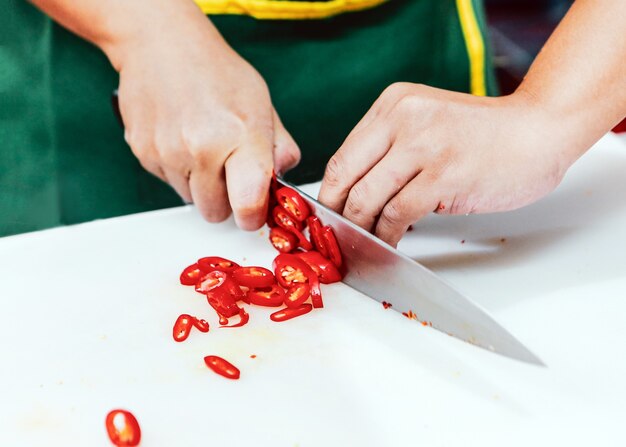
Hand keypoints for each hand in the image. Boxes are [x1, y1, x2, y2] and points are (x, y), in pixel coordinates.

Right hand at [114, 8, 298, 229]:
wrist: (161, 44)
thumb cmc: (216, 71)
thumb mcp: (263, 103)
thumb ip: (279, 146)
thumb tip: (282, 177)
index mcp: (239, 136)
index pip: (248, 205)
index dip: (252, 215)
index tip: (254, 211)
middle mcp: (201, 148)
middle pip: (216, 212)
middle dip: (226, 200)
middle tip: (229, 173)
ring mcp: (168, 153)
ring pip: (191, 199)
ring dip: (200, 185)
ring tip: (204, 148)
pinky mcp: (144, 154)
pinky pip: (168, 182)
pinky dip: (178, 171)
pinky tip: (183, 140)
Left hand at [319, 83, 579, 245]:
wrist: (538, 130)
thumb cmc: (484, 134)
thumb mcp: (427, 122)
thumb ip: (391, 148)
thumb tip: (355, 194)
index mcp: (393, 104)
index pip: (342, 157)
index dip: (329, 194)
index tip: (326, 217)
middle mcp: (402, 119)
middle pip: (346, 178)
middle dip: (336, 216)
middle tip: (336, 238)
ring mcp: (423, 146)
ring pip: (367, 199)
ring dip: (360, 230)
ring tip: (363, 244)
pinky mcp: (443, 175)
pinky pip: (398, 214)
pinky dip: (387, 236)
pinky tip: (389, 244)